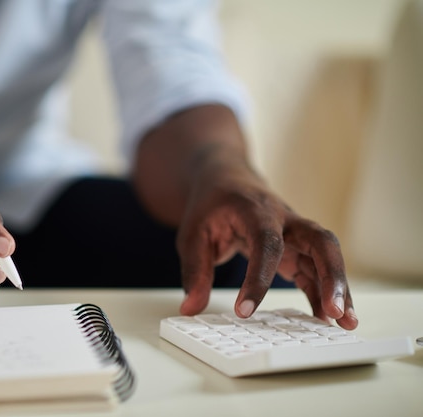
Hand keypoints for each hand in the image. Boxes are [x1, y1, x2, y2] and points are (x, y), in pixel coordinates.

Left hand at [176, 150, 357, 329]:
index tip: (244, 311)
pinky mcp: (297, 248)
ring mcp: (295, 233)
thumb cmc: (211, 205)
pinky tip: (327, 318)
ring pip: (327, 257)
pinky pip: (316, 270)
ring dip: (338, 289)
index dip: (258, 279)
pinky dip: (323, 293)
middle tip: (334, 311)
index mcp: (255, 211)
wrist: (226, 180)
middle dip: (331, 276)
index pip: (265, 244)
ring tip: (345, 323)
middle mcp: (285, 219)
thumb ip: (194, 271)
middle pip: (321, 241)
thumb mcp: (192, 235)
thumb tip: (190, 308)